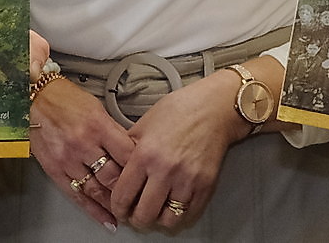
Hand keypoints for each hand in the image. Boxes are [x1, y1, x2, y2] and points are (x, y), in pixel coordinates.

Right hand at [31, 73, 137, 228]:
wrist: (36, 98)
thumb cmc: (67, 100)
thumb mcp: (98, 109)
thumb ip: (114, 132)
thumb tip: (132, 153)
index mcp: (97, 125)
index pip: (127, 154)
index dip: (140, 167)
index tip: (149, 175)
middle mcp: (83, 144)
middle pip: (113, 175)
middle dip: (129, 189)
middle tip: (141, 197)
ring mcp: (67, 159)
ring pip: (96, 190)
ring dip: (113, 204)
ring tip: (127, 211)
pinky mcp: (55, 170)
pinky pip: (76, 195)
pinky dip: (93, 210)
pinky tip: (106, 219)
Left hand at [110, 63, 262, 231]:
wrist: (214, 108)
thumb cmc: (180, 111)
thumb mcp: (144, 124)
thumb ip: (128, 149)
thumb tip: (115, 170)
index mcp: (145, 154)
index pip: (122, 196)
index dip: (117, 208)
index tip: (120, 209)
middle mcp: (165, 170)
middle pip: (143, 215)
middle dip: (136, 219)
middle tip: (136, 213)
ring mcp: (187, 180)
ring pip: (167, 221)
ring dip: (159, 219)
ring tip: (157, 210)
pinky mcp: (206, 185)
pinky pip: (189, 215)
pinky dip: (180, 216)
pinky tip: (175, 205)